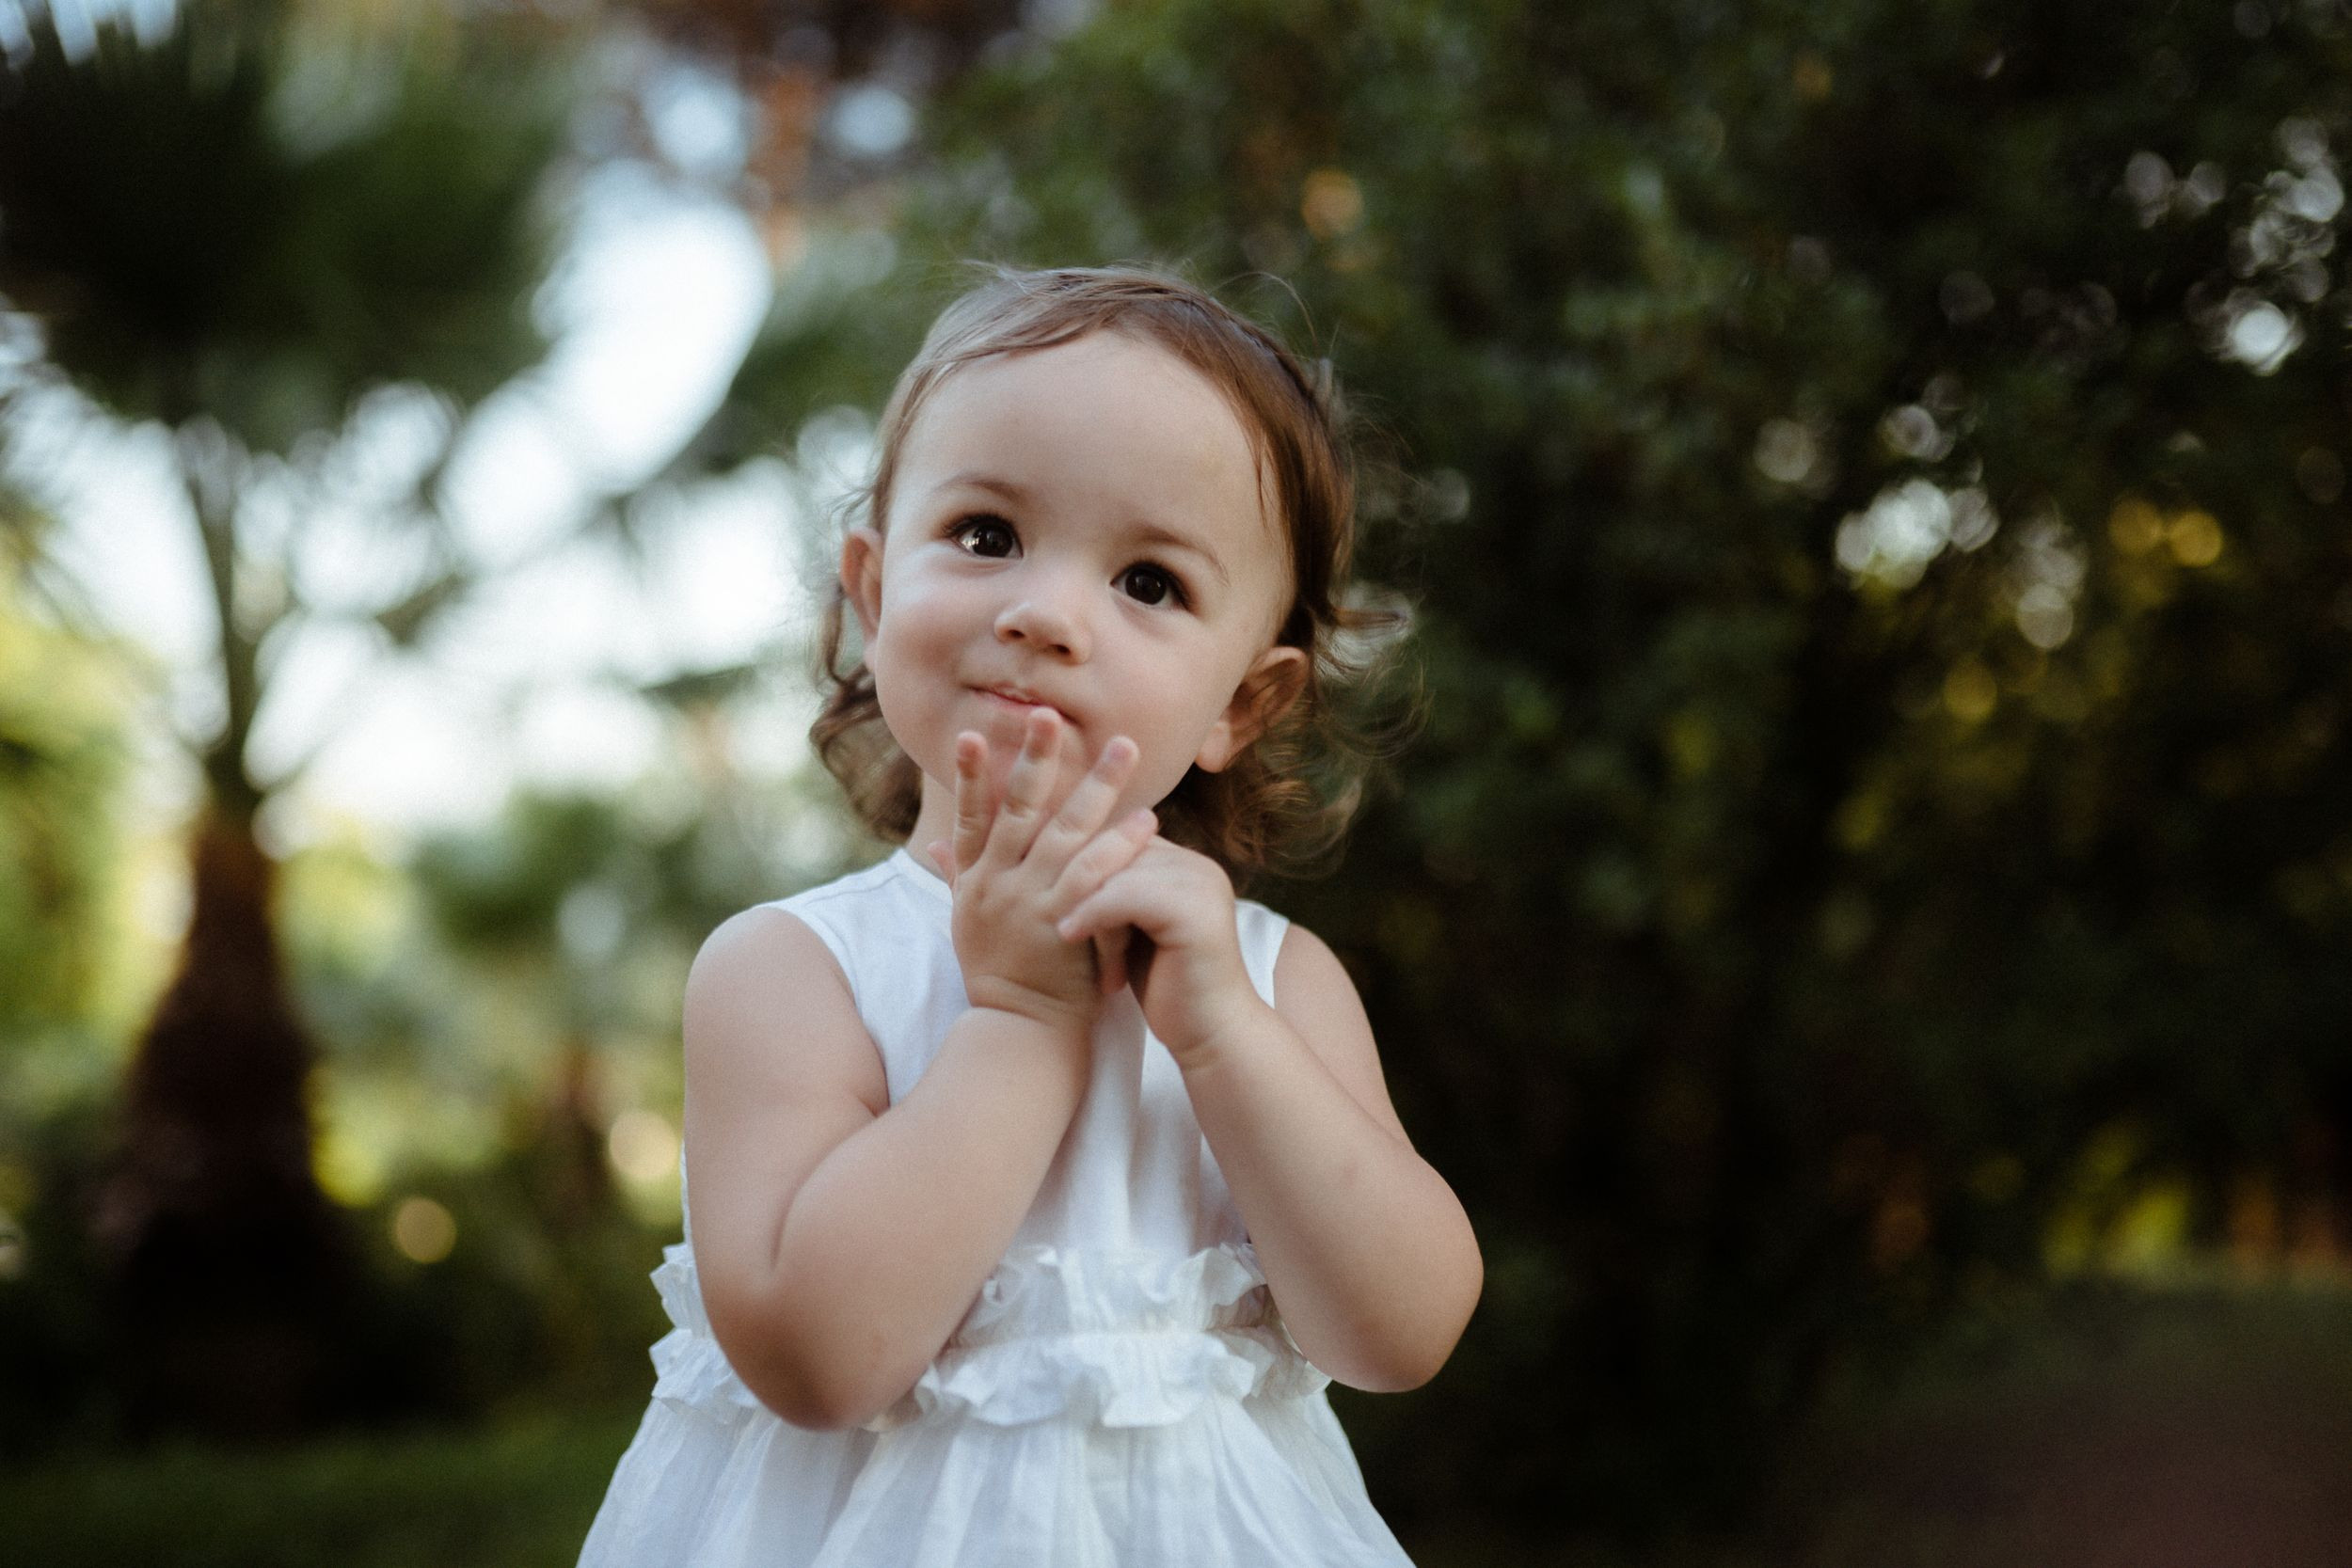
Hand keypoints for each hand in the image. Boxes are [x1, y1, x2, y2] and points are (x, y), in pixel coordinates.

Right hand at [926, 707, 1158, 1038]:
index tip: (971, 733)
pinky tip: (1145, 822)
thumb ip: (955, 878)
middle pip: (1018, 809)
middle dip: (1036, 758)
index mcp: (976, 881)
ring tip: (1124, 750)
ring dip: (1095, 788)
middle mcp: (998, 885)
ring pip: (1063, 833)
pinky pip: (1093, 877)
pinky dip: (1117, 846)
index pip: (969, 817)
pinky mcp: (1061, 925)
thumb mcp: (967, 923)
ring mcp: (1029, 903)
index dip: (968, 775)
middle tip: (1051, 713)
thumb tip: (932, 846)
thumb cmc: (998, 974)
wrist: (1020, 1030)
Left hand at [1053, 835, 1262, 1063]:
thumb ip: (1113, 892)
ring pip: (1118, 870)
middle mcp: (1199, 865)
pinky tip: (1068, 935)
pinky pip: (1126, 896)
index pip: (1120, 836)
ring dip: (1083, 901)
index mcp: (1186, 864)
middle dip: (1079, 880)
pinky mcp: (1195, 912)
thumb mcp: (1131, 929)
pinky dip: (1092, 914)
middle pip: (1117, 847)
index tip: (1043, 890)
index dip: (1080, 861)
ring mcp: (1201, 885)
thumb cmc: (1165, 987)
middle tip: (1046, 911)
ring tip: (1060, 931)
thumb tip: (1056, 861)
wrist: (1209, 1035)